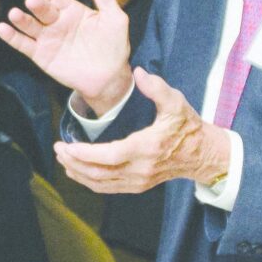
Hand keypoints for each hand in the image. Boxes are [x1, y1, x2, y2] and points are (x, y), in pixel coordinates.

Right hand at [0, 0, 132, 109]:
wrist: (110, 78)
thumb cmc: (114, 47)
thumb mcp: (114, 18)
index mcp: (71, 10)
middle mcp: (56, 22)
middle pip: (41, 9)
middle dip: (35, 4)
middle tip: (32, 1)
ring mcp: (47, 38)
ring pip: (30, 25)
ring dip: (20, 19)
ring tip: (14, 14)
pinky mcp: (41, 55)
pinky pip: (24, 44)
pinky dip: (12, 37)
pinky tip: (3, 29)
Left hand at [54, 66, 230, 191]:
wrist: (202, 154)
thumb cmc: (187, 127)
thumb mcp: (176, 102)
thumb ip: (157, 88)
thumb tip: (140, 73)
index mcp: (147, 148)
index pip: (109, 156)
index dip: (85, 154)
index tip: (66, 145)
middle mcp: (140, 169)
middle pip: (99, 173)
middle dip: (74, 162)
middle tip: (58, 149)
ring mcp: (138, 181)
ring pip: (100, 183)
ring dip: (78, 172)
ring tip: (63, 159)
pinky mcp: (137, 185)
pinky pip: (107, 188)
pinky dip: (89, 181)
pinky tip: (77, 171)